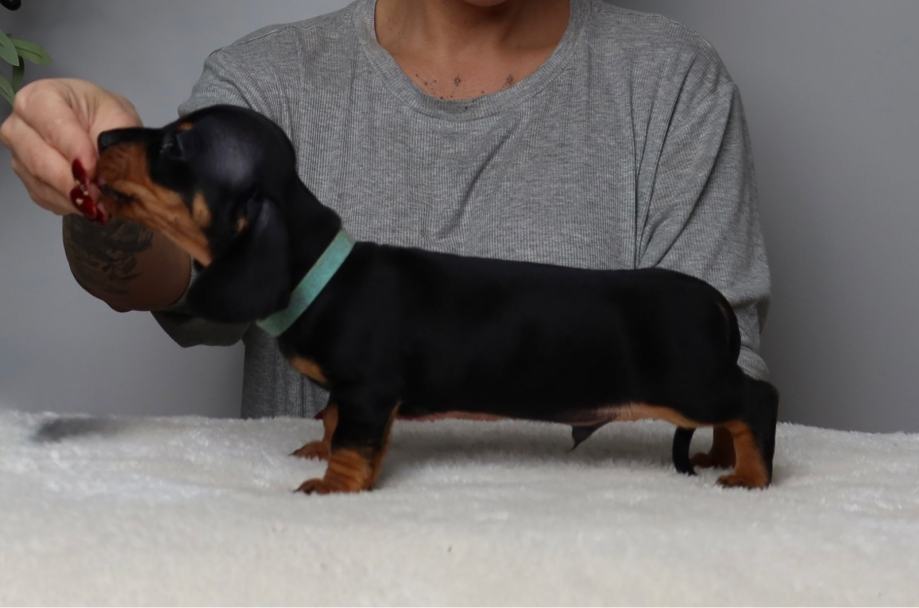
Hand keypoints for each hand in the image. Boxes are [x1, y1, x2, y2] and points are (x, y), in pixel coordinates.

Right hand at [0, 78, 140, 216]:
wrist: (99, 130)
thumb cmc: (104, 117)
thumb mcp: (119, 119)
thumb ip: (114, 141)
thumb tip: (110, 172)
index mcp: (39, 97)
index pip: (52, 124)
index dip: (74, 149)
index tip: (94, 168)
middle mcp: (20, 125)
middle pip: (40, 159)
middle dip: (74, 180)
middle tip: (102, 192)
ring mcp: (19, 155)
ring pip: (42, 183)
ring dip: (75, 196)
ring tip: (102, 200)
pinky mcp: (28, 180)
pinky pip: (46, 198)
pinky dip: (71, 204)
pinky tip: (90, 201)